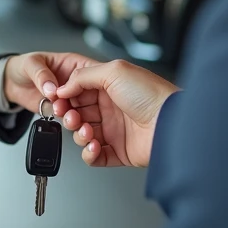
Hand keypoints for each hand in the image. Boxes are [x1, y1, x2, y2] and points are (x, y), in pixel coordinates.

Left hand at [2, 51, 98, 113]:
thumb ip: (41, 74)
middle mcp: (75, 83)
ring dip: (75, 114)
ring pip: (83, 109)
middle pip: (92, 94)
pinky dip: (67, 122)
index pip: (92, 71)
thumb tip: (51, 88)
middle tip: (74, 105)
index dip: (96, 80)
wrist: (10, 84)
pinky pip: (69, 119)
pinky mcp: (62, 111)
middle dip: (88, 103)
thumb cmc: (22, 66)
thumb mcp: (31, 63)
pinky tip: (59, 117)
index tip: (92, 90)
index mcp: (75, 64)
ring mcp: (69, 98)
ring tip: (60, 111)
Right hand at [51, 60, 179, 167]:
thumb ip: (83, 75)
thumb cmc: (151, 95)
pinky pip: (94, 156)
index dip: (65, 95)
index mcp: (110, 86)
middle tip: (71, 116)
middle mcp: (111, 107)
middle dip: (69, 115)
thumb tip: (64, 87)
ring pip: (82, 134)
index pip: (78, 90)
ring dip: (78, 134)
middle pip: (77, 112)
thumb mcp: (114, 71)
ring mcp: (115, 130)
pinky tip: (93, 146)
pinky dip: (89, 154)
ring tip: (88, 132)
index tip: (56, 99)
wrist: (171, 124)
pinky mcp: (118, 151)